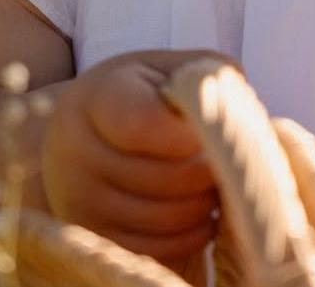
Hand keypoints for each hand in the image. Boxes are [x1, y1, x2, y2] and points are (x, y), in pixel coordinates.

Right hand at [41, 49, 241, 280]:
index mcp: (100, 97)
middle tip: (232, 164)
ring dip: (203, 206)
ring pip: (161, 217)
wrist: (79, 128)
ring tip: (220, 186)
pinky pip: (150, 247)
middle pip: (161, 177)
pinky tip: (204, 215)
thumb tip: (238, 111)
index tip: (215, 133)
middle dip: (210, 173)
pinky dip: (188, 236)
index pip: (144, 124)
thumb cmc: (142, 92)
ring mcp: (77, 197)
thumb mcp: (169, 67)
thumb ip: (206, 76)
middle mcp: (77, 149)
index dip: (191, 135)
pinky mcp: (89, 234)